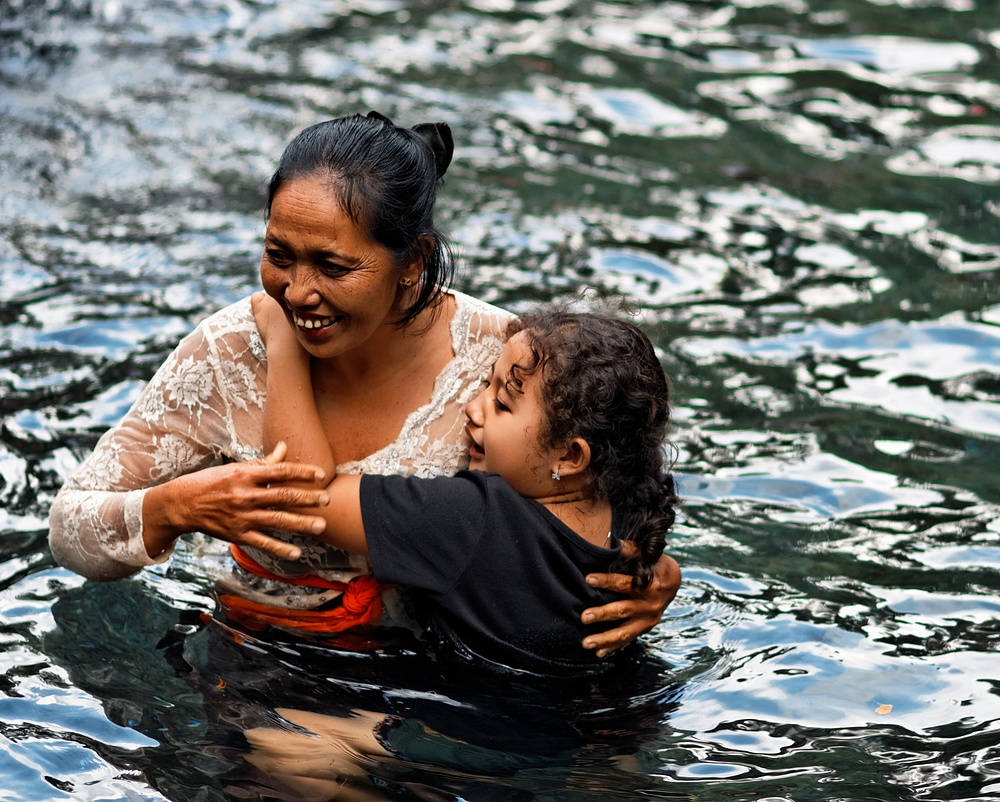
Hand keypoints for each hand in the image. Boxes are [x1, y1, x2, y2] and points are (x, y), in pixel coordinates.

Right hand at [143, 442, 329, 560]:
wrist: (182, 504)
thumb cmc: (213, 482)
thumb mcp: (236, 468)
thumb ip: (265, 462)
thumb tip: (285, 447)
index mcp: (246, 475)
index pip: (280, 471)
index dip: (302, 472)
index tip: (321, 475)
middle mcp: (245, 495)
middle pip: (283, 496)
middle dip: (308, 498)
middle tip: (328, 499)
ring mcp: (242, 516)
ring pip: (277, 520)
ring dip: (301, 523)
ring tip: (321, 525)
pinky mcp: (237, 534)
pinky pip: (263, 543)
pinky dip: (280, 549)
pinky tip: (297, 553)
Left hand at [580, 544, 680, 657]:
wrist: (674, 583)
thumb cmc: (655, 565)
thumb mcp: (649, 556)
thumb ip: (632, 550)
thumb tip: (615, 543)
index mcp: (650, 585)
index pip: (624, 583)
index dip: (606, 581)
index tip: (588, 579)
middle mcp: (649, 605)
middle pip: (622, 610)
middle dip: (602, 614)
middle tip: (584, 617)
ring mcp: (647, 620)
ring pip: (624, 632)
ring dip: (604, 639)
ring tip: (585, 643)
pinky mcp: (644, 628)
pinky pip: (627, 640)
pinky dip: (612, 647)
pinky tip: (597, 653)